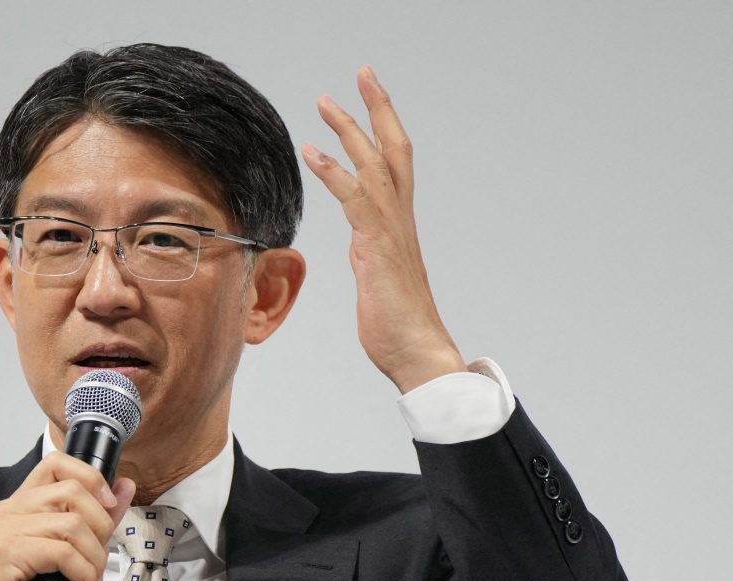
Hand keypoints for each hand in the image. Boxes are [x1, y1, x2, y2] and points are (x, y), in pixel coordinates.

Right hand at [0, 452, 135, 580]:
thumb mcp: (71, 546)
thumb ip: (96, 516)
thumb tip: (124, 486)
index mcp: (19, 503)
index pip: (56, 463)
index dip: (90, 477)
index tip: (108, 503)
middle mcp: (6, 510)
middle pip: (72, 492)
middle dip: (100, 527)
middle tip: (98, 557)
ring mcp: (3, 529)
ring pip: (72, 524)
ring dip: (93, 558)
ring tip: (90, 579)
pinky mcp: (5, 551)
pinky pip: (63, 552)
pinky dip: (83, 573)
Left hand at [303, 65, 467, 392]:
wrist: (418, 355)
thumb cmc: (399, 329)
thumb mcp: (379, 284)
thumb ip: (371, 258)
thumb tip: (362, 248)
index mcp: (399, 228)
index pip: (395, 165)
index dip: (384, 130)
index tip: (371, 100)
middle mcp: (399, 221)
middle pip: (393, 150)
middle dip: (378, 109)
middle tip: (363, 73)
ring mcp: (391, 232)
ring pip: (375, 165)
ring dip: (350, 129)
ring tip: (326, 101)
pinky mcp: (378, 248)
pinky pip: (356, 199)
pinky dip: (335, 171)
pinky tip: (314, 151)